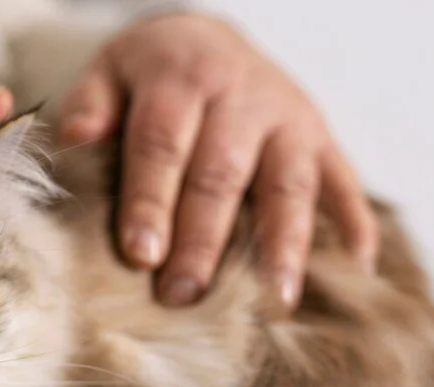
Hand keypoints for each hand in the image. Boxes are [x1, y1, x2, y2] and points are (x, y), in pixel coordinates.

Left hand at [60, 12, 377, 307]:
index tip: (140, 255)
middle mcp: (241, 96)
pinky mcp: (321, 136)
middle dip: (203, 240)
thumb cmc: (146, 75)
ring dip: (282, 246)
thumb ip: (90, 105)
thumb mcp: (108, 71)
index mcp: (181, 78)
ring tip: (274, 302)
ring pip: (288, 185)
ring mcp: (288, 117)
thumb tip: (77, 140)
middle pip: (221, 175)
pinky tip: (357, 269)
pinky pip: (343, 181)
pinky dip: (354, 224)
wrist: (207, 37)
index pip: (162, 144)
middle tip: (183, 295)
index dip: (151, 200)